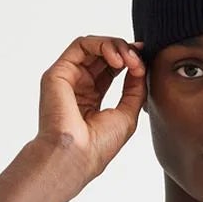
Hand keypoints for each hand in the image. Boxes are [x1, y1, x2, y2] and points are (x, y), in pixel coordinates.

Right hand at [37, 36, 146, 180]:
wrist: (77, 156)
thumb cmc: (98, 146)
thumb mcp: (127, 114)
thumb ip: (134, 90)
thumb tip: (140, 68)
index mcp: (91, 98)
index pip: (111, 69)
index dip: (129, 60)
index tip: (144, 62)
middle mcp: (78, 86)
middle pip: (102, 54)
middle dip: (125, 51)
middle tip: (138, 60)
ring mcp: (67, 78)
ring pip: (92, 46)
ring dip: (115, 46)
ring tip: (128, 59)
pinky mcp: (58, 73)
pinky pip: (80, 45)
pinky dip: (102, 45)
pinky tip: (117, 59)